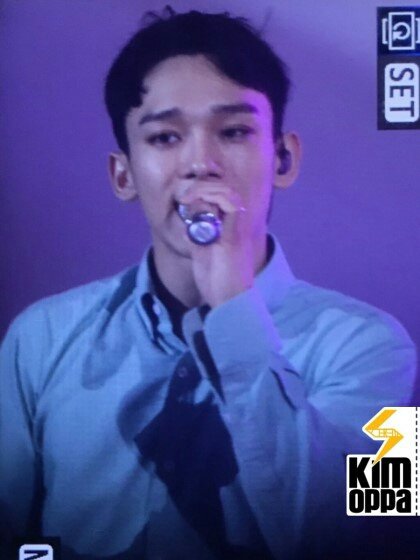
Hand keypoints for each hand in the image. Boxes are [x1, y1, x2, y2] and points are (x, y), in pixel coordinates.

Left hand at [178, 183, 259, 307]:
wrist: (230, 302)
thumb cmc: (218, 282)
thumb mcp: (202, 253)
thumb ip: (198, 235)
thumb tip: (188, 221)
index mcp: (229, 227)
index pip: (221, 197)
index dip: (204, 189)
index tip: (183, 196)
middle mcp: (236, 224)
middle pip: (225, 189)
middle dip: (202, 184)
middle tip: (182, 194)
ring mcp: (236, 228)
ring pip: (227, 193)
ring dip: (204, 188)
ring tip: (185, 196)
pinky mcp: (234, 235)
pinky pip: (229, 205)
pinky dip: (210, 197)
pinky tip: (191, 203)